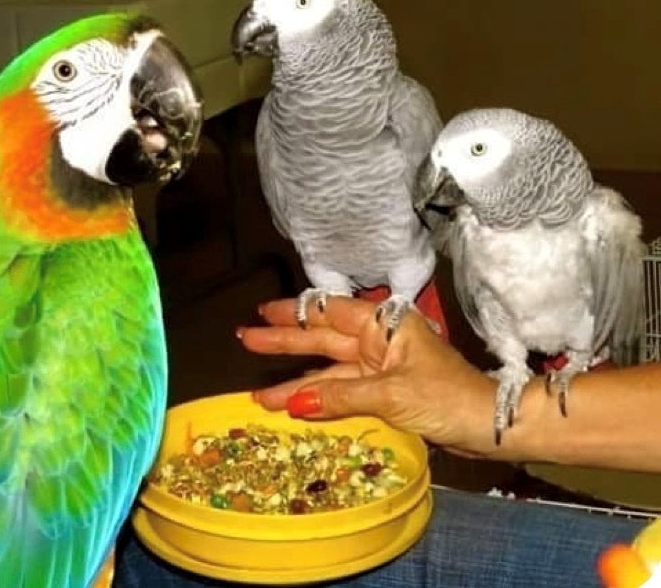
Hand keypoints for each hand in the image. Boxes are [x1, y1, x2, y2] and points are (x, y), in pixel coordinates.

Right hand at [237, 296, 497, 457]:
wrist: (489, 424)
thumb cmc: (447, 397)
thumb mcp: (391, 394)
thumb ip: (341, 396)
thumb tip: (295, 401)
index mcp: (384, 325)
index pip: (330, 312)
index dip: (294, 313)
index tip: (262, 313)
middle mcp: (377, 341)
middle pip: (322, 339)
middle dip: (284, 341)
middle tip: (246, 339)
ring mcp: (379, 368)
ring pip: (328, 371)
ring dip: (295, 382)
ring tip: (258, 394)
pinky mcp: (382, 392)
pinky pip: (341, 391)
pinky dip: (318, 399)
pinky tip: (293, 405)